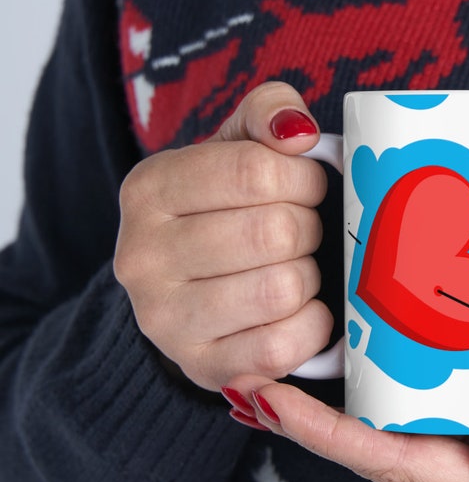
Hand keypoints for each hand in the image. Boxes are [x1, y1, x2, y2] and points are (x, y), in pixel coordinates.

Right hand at [114, 82, 331, 390]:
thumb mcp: (235, 148)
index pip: (256, 171)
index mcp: (149, 189)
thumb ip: (267, 114)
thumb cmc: (224, 213)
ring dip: (309, 277)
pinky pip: (282, 346)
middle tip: (302, 233)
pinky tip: (300, 311)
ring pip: (282, 289)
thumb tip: (297, 132)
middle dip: (309, 229)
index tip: (307, 188)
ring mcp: (166, 320)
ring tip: (295, 269)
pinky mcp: (202, 367)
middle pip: (275, 232)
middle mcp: (143, 257)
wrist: (188, 294)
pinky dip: (311, 326)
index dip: (304, 179)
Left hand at [229, 358, 468, 481]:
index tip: (271, 402)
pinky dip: (395, 386)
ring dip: (346, 407)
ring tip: (296, 366)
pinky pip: (438, 405)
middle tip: (259, 378)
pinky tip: (376, 354)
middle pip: (385, 453)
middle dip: (316, 425)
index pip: (400, 468)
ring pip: (404, 430)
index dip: (331, 439)